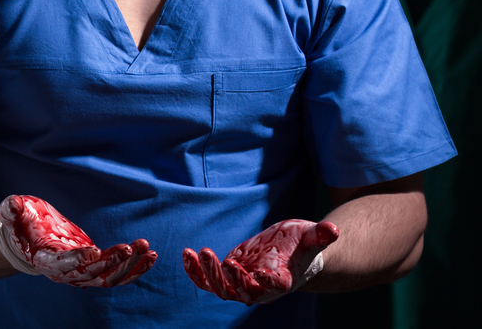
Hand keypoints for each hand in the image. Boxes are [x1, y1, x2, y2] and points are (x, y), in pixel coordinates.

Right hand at [0, 194, 156, 287]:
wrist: (30, 238)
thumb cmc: (21, 223)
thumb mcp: (13, 213)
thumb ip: (11, 211)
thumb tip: (12, 205)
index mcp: (45, 260)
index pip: (62, 265)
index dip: (77, 260)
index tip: (94, 251)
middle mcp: (65, 273)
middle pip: (91, 275)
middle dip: (113, 263)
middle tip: (131, 247)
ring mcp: (81, 273)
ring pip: (109, 278)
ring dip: (130, 266)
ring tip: (148, 249)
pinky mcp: (94, 268)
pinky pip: (118, 275)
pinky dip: (135, 268)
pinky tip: (151, 256)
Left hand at [183, 219, 338, 304]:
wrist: (290, 254)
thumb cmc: (302, 245)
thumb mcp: (311, 237)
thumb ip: (321, 235)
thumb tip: (334, 230)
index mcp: (282, 281)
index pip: (273, 286)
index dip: (266, 282)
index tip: (259, 273)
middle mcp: (261, 288)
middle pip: (243, 291)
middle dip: (231, 278)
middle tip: (223, 259)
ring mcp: (242, 284)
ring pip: (221, 288)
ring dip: (208, 273)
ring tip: (198, 252)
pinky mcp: (227, 276)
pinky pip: (207, 280)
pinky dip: (195, 270)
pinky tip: (186, 254)